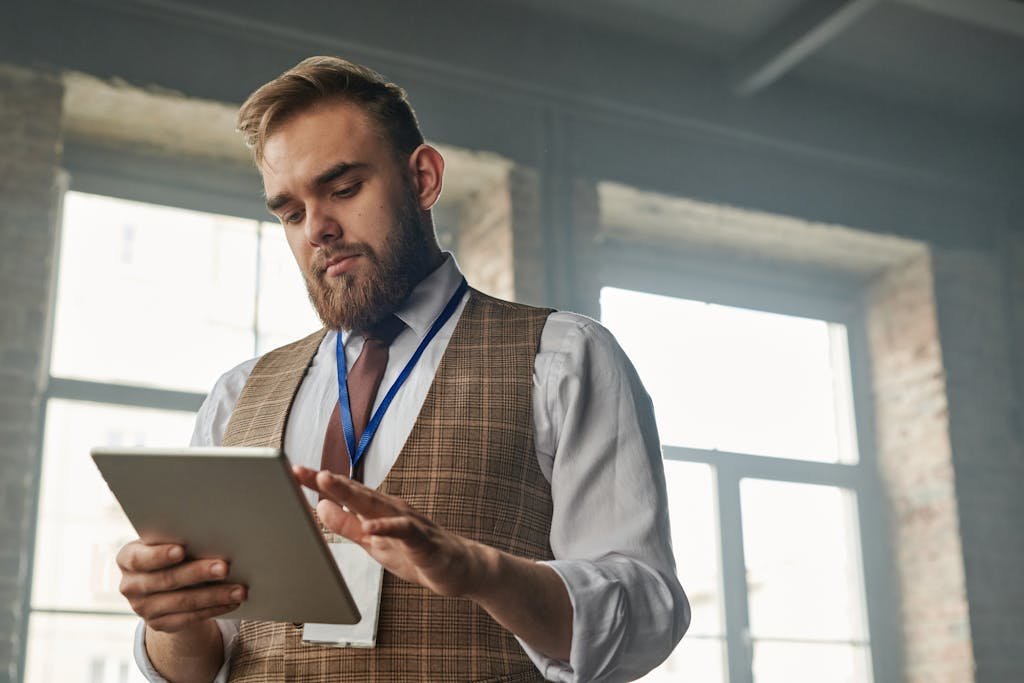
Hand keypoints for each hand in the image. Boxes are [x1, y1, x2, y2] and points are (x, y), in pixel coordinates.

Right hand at [116, 540, 246, 631]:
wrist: (164, 585)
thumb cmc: (171, 553)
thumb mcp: (166, 543)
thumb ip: (179, 539)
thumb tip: (215, 536)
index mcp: (128, 558)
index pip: (139, 558)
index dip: (159, 555)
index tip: (181, 550)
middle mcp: (131, 585)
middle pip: (167, 580)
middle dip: (198, 573)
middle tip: (225, 567)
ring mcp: (143, 608)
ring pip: (183, 602)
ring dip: (215, 595)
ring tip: (239, 590)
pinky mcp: (159, 624)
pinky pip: (190, 618)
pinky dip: (214, 609)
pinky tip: (232, 602)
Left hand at [293, 467, 494, 598]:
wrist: (458, 568)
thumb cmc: (414, 554)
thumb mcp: (372, 544)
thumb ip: (348, 526)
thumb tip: (319, 508)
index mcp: (376, 511)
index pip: (343, 494)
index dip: (319, 483)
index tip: (293, 471)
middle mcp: (390, 509)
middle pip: (355, 492)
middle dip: (328, 481)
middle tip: (301, 470)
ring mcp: (407, 522)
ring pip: (376, 505)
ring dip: (351, 493)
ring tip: (327, 482)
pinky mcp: (422, 540)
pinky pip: (403, 531)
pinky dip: (387, 528)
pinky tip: (371, 527)